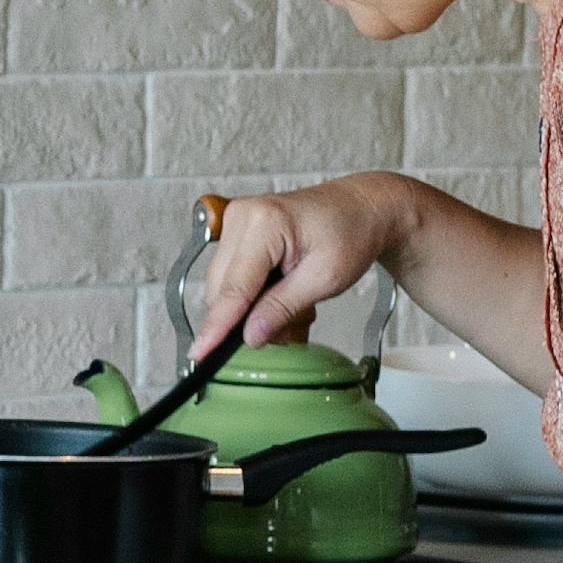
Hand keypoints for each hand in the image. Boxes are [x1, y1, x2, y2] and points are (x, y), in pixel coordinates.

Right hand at [194, 176, 414, 357]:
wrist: (361, 208)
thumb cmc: (351, 234)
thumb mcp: (325, 278)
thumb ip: (283, 307)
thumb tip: (250, 335)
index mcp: (264, 223)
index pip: (234, 287)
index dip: (218, 326)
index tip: (201, 354)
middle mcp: (242, 216)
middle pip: (222, 288)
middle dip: (248, 319)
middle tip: (289, 330)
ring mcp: (237, 220)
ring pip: (225, 285)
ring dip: (253, 308)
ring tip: (295, 308)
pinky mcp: (239, 230)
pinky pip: (233, 275)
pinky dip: (255, 295)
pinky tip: (281, 293)